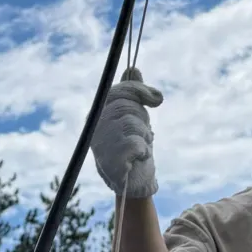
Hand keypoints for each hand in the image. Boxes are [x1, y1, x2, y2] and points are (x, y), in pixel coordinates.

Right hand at [91, 66, 161, 198]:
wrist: (133, 182)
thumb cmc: (133, 147)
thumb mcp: (134, 116)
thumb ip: (132, 94)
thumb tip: (133, 69)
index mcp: (97, 114)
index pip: (116, 92)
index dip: (138, 91)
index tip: (157, 98)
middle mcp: (94, 128)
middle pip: (125, 106)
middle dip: (141, 116)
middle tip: (145, 132)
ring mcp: (100, 145)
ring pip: (131, 124)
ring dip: (144, 135)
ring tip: (140, 146)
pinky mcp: (111, 162)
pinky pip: (135, 144)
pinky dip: (143, 149)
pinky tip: (140, 157)